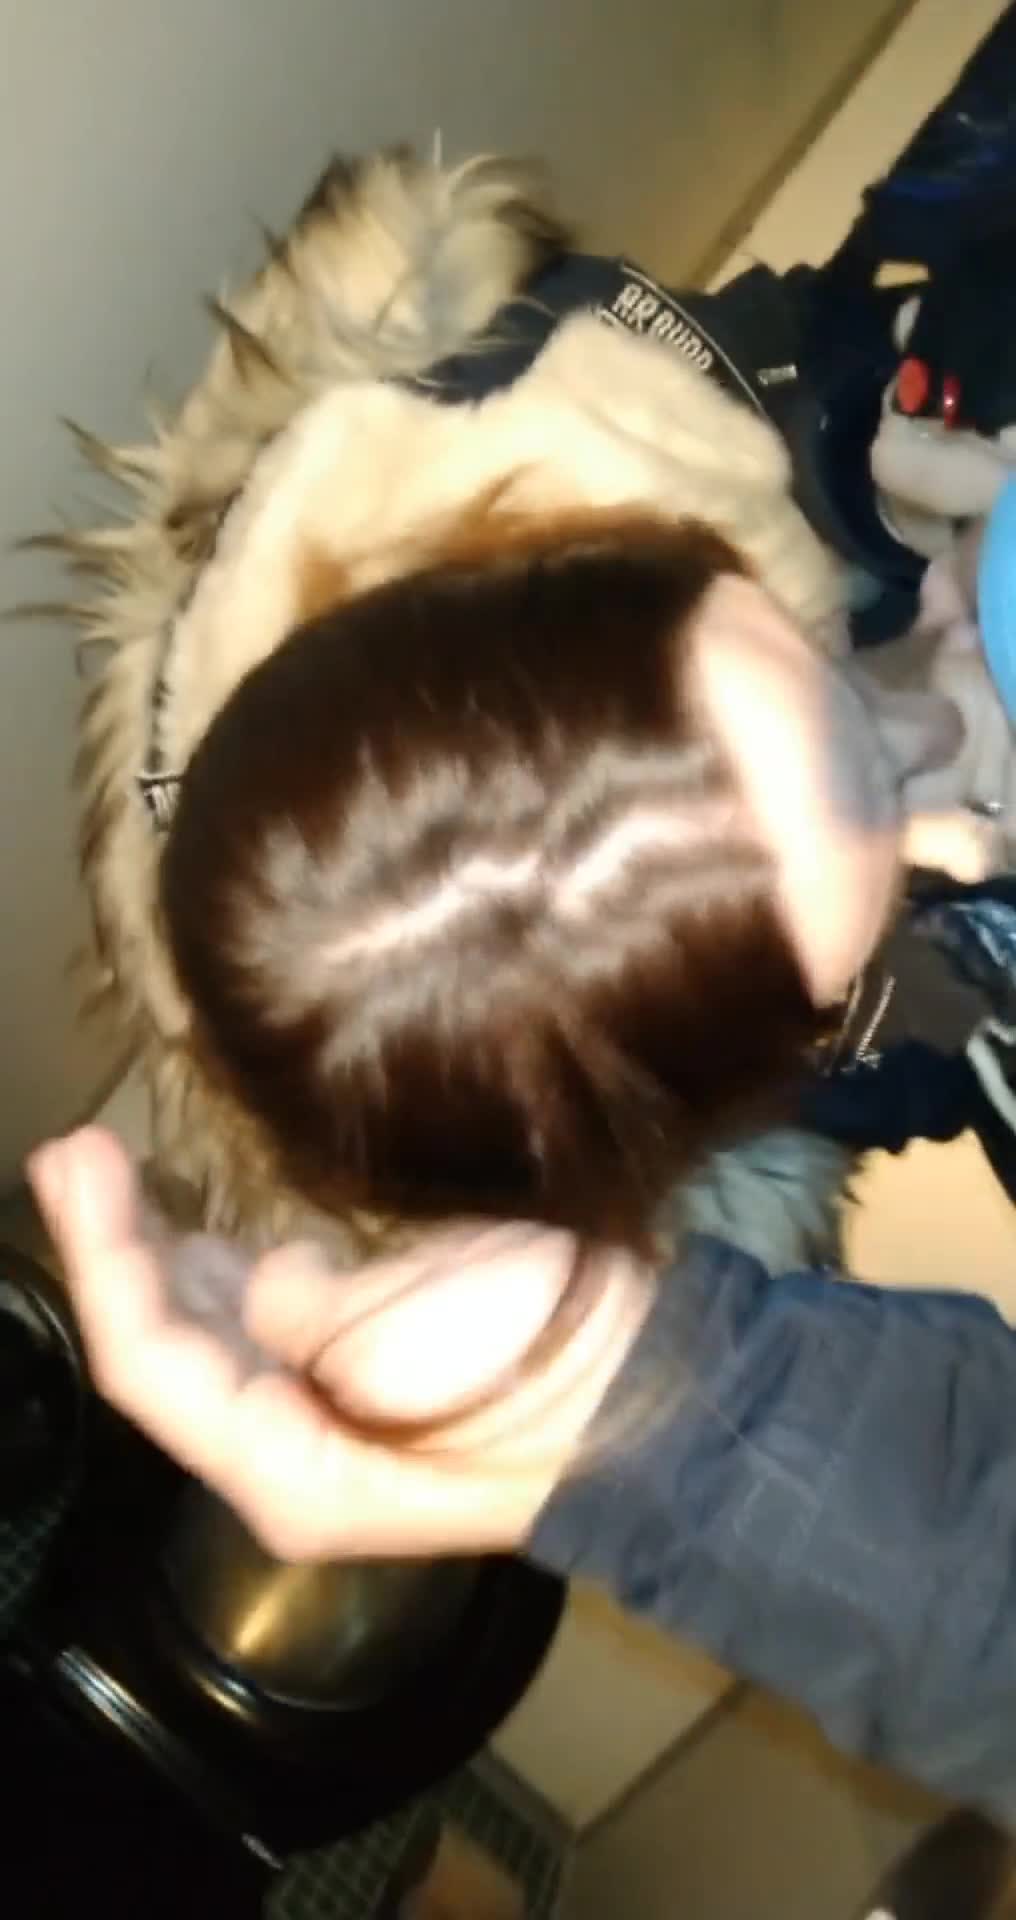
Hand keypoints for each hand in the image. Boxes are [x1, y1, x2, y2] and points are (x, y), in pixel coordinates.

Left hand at [27, 1129, 647, 1561]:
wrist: (662, 1402)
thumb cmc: (528, 1373)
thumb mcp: (396, 1338)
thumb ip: (298, 1309)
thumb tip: (269, 1284)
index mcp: (282, 1465)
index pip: (148, 1360)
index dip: (101, 1254)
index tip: (73, 1156)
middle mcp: (292, 1452)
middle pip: (172, 1349)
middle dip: (123, 1250)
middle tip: (82, 1154)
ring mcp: (339, 1417)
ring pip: (223, 1334)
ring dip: (175, 1257)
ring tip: (133, 1179)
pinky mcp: (384, 1376)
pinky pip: (285, 1321)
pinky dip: (247, 1269)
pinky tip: (230, 1230)